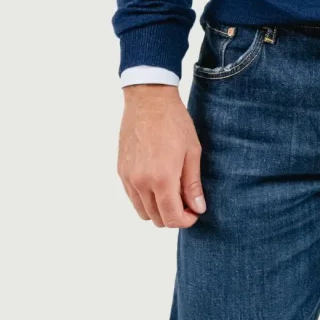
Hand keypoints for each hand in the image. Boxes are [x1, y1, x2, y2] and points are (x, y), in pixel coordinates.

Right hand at [118, 85, 205, 227]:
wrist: (149, 99)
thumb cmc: (174, 122)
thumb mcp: (192, 151)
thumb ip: (193, 184)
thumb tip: (198, 208)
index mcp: (162, 178)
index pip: (172, 217)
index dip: (186, 220)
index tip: (194, 212)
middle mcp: (141, 182)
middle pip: (156, 218)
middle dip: (173, 216)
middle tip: (186, 201)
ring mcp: (128, 178)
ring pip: (142, 211)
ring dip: (158, 210)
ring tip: (172, 191)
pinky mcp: (121, 171)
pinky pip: (132, 197)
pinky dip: (145, 199)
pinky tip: (158, 182)